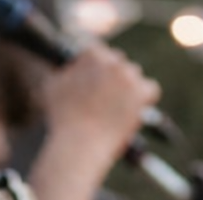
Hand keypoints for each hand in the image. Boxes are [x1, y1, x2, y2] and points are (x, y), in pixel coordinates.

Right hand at [42, 45, 160, 162]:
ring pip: (135, 76)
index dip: (96, 69)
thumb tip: (69, 68)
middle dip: (113, 77)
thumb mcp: (52, 87)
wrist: (80, 143)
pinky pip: (151, 89)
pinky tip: (136, 108)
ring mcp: (129, 76)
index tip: (95, 82)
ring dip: (129, 87)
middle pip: (119, 63)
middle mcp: (112, 60)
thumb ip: (64, 71)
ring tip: (119, 104)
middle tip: (108, 95)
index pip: (99, 53)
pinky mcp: (141, 94)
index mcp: (92, 54)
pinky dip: (145, 98)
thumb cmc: (63, 119)